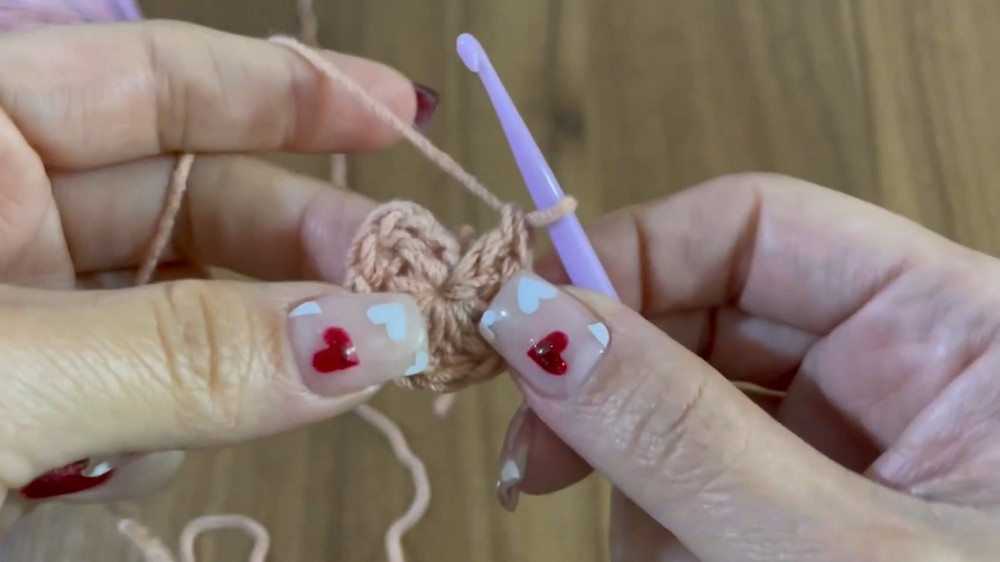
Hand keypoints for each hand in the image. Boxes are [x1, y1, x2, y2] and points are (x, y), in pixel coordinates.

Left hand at [0, 21, 434, 519]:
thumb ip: (186, 357)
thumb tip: (369, 340)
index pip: (160, 79)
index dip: (291, 87)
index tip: (400, 114)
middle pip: (195, 194)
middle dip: (307, 241)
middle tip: (403, 294)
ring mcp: (12, 301)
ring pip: (183, 298)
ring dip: (258, 340)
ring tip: (325, 373)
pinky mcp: (28, 390)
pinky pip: (149, 378)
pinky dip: (188, 407)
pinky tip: (180, 440)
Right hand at [483, 174, 999, 559]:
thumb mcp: (826, 553)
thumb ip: (676, 432)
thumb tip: (530, 319)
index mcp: (956, 325)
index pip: (755, 224)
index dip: (627, 255)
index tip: (522, 325)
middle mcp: (903, 367)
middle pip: (704, 312)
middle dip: (610, 383)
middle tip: (528, 460)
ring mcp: (856, 442)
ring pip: (688, 408)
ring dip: (639, 485)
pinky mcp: (816, 506)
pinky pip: (703, 481)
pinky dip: (667, 529)